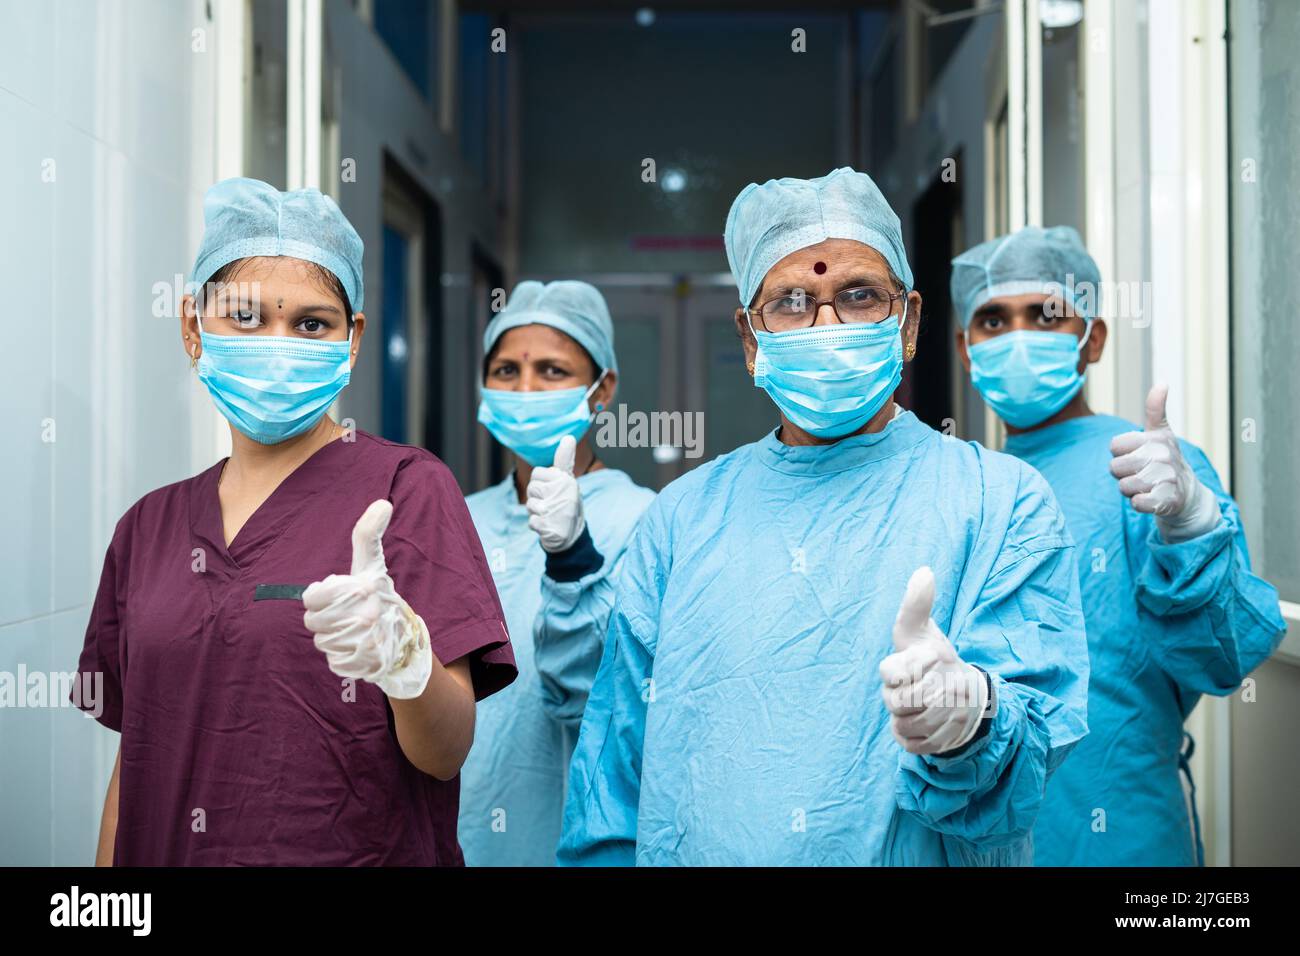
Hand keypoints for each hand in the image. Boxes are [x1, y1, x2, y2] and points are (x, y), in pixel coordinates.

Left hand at [302, 500, 432, 698]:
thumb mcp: (373, 565)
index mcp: (364, 587)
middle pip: (312, 621)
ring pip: (321, 642)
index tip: (335, 595)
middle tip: (345, 615)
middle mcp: (368, 614)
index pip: (313, 595)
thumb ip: (368, 535)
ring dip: (331, 638)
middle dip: (323, 619)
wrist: (405, 640)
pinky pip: (332, 661)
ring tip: (352, 631)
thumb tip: (383, 502)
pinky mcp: (365, 663)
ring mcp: (367, 641)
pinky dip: (340, 658)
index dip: (319, 596)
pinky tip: (356, 649)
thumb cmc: (380, 597)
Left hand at [526, 435, 586, 553]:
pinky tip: (547, 526)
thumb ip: (564, 460)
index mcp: (566, 479)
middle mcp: (563, 493)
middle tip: (550, 503)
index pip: (537, 473)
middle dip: (537, 497)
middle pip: (532, 488)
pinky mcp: (549, 526)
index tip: (552, 489)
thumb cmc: (565, 503)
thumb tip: (568, 437)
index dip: (541, 482)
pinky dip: (537, 525)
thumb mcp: (567, 480)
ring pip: (530, 504)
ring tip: (549, 514)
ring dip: (536, 511)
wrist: (572, 535)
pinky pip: (531, 521)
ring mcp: (556, 510)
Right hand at [880, 567, 987, 755]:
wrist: (955, 694)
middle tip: (950, 684)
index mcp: (892, 670)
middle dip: (934, 692)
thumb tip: (924, 571)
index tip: (935, 657)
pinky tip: (950, 722)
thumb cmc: (935, 659)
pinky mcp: (909, 742)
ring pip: (914, 724)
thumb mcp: (926, 631)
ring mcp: (898, 721)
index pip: (892, 672)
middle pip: (904, 701)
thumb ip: (919, 604)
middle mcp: (891, 696)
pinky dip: (941, 735)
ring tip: (955, 702)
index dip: (917, 665)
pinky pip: (921, 745)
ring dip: (942, 715)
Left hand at [1109, 384, 1219, 541]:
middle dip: (1123, 474)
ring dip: (1130, 489)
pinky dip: (1139, 503)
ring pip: (1123, 486)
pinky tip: (1151, 498)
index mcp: (1156, 438)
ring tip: (1146, 486)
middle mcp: (1163, 455)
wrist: (1186, 494)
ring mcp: (1166, 478)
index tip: (1135, 455)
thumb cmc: (1165, 461)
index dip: (1120, 454)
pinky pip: (1136, 503)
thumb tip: (1162, 383)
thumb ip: (1156, 409)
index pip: (1114, 445)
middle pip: (1115, 467)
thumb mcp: (1161, 433)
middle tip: (1140, 473)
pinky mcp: (1167, 500)